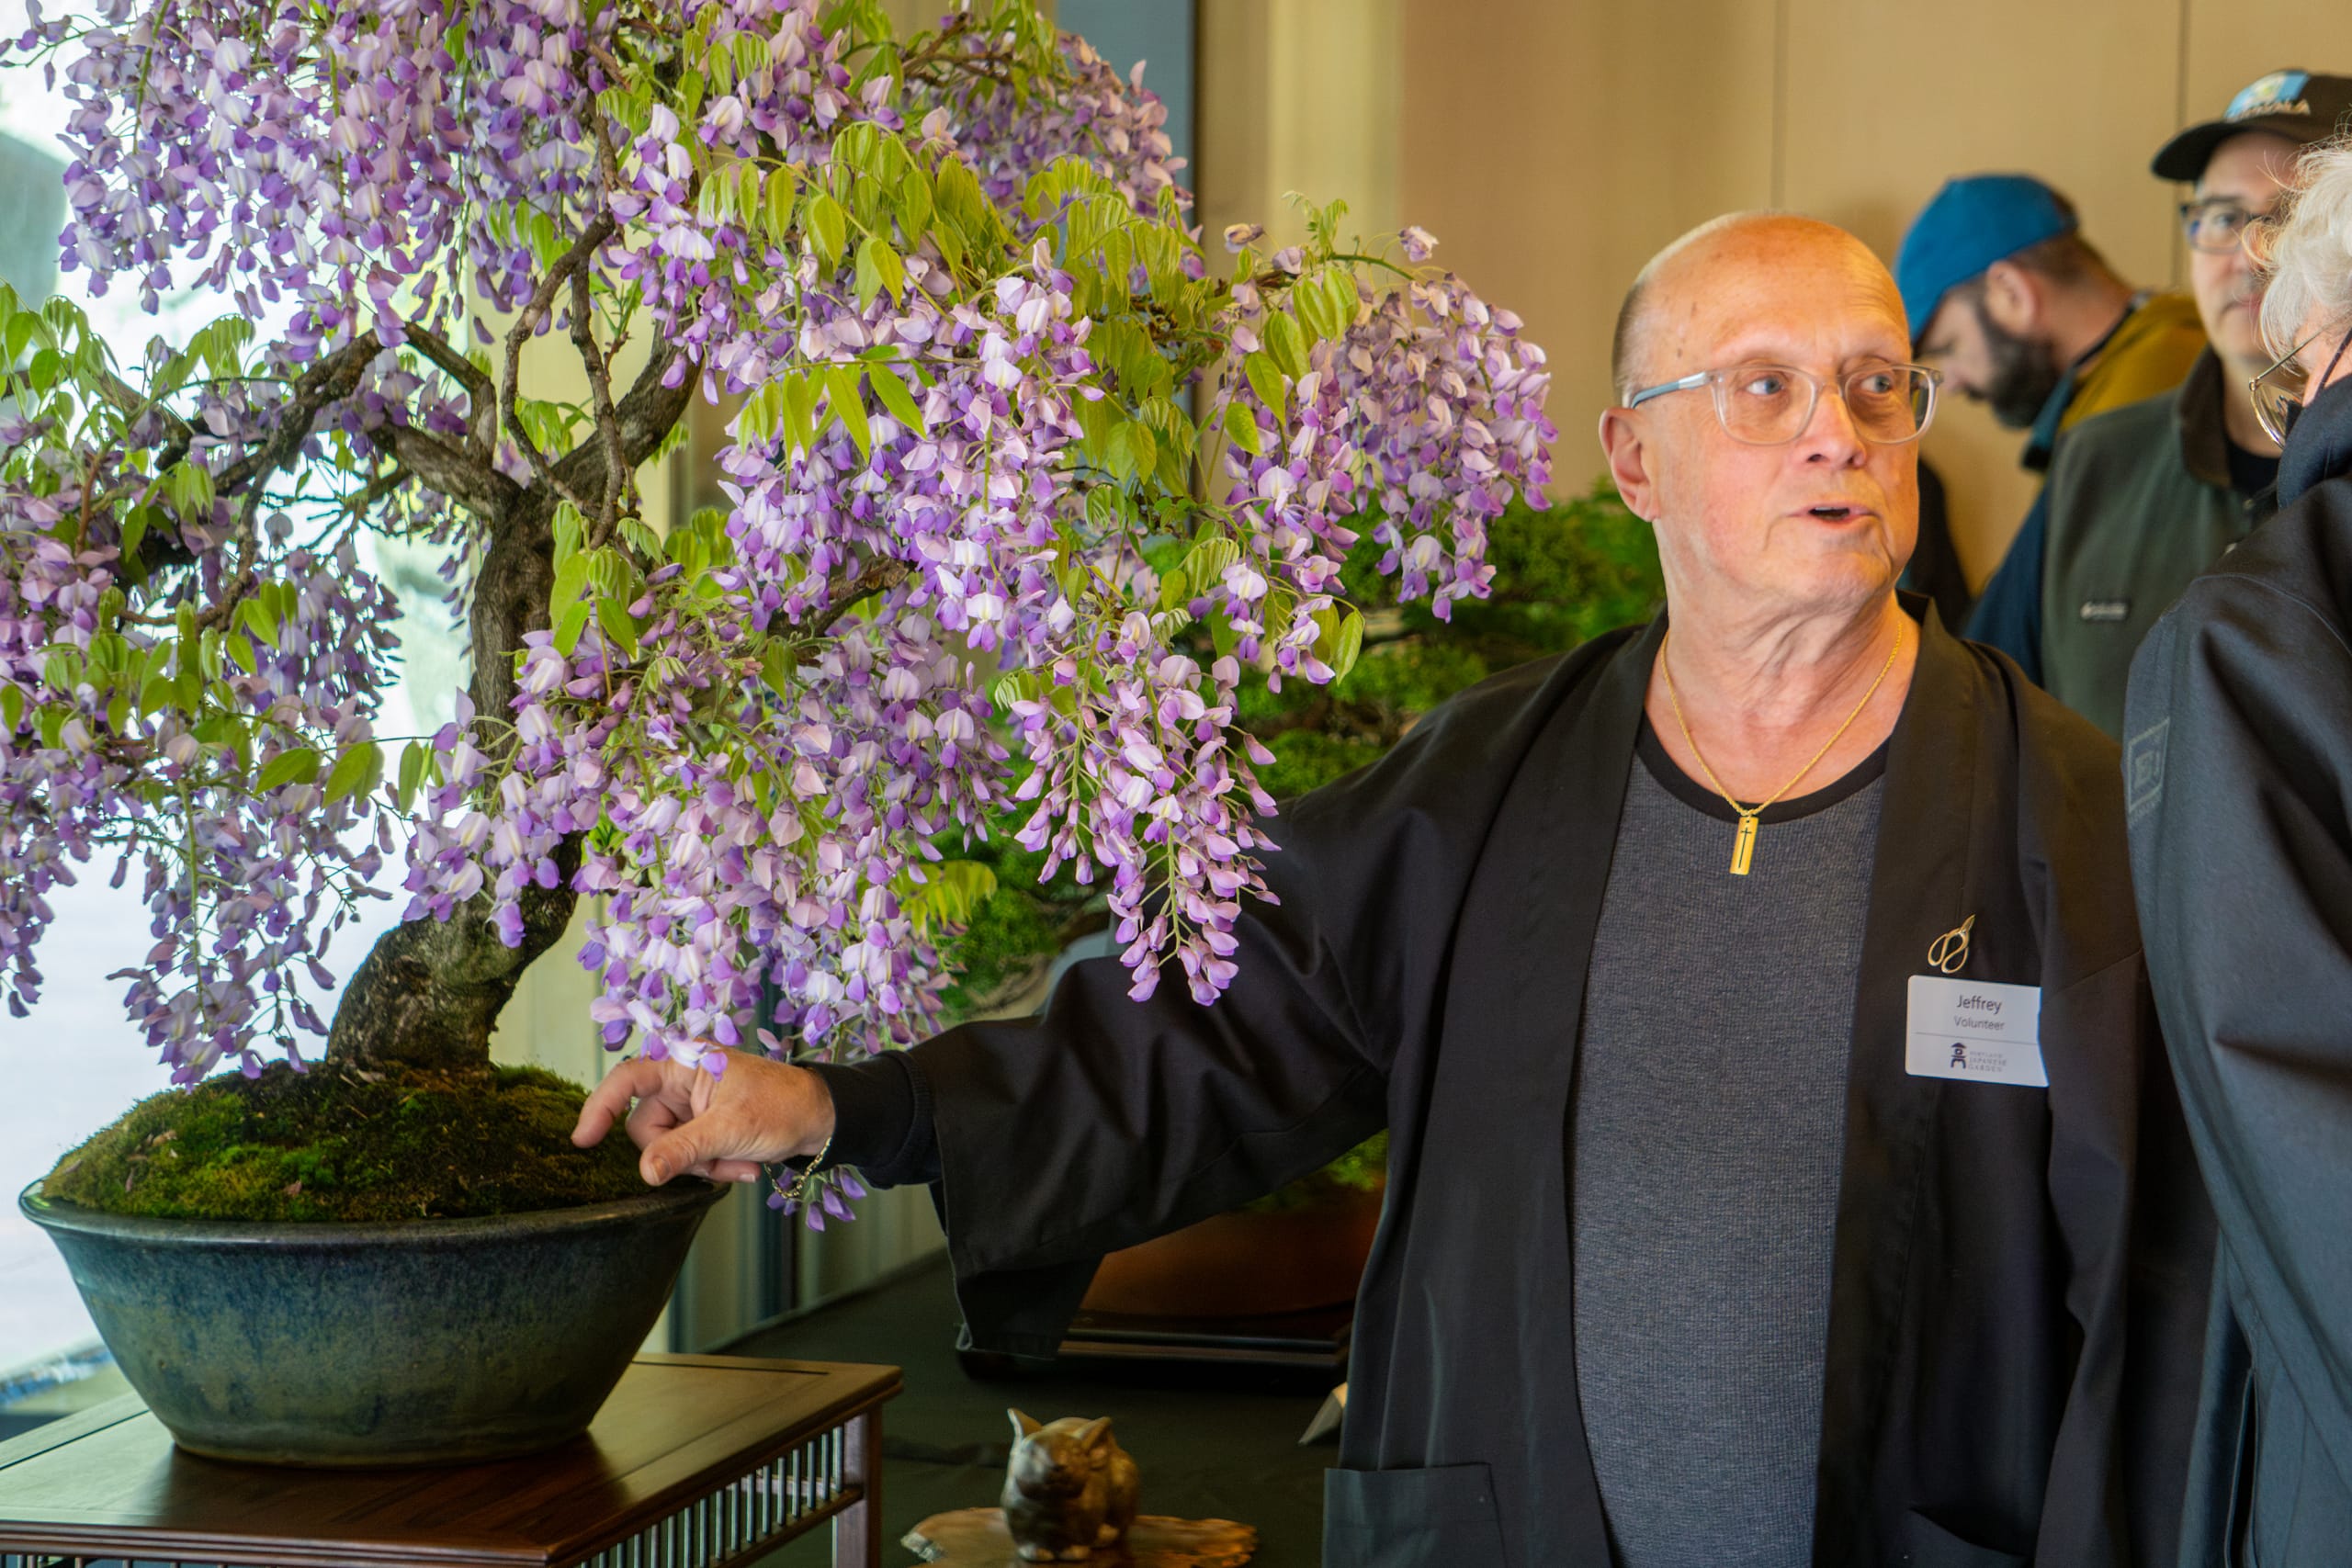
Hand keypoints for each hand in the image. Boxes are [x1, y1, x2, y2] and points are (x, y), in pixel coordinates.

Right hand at [572, 1051, 835, 1187]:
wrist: (821, 1120)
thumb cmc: (781, 1107)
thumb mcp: (730, 1130)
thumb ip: (684, 1149)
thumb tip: (645, 1172)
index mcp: (684, 1063)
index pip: (626, 1079)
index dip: (599, 1106)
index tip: (583, 1141)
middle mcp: (681, 1081)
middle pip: (645, 1127)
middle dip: (678, 1154)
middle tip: (716, 1161)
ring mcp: (691, 1107)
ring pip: (666, 1148)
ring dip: (702, 1166)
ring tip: (740, 1164)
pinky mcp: (702, 1128)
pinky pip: (687, 1156)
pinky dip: (713, 1167)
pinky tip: (744, 1166)